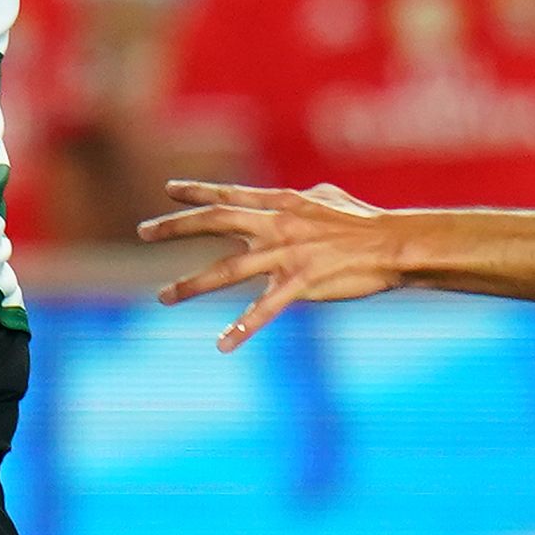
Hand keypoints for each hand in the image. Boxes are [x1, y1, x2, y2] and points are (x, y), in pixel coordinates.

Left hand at [140, 178, 402, 349]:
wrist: (392, 244)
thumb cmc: (363, 221)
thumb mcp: (326, 198)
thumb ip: (297, 198)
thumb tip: (284, 196)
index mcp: (280, 203)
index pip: (230, 193)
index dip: (197, 192)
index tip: (168, 191)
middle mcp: (275, 225)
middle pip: (215, 222)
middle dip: (175, 227)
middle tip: (142, 232)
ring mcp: (285, 255)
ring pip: (227, 270)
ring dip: (192, 284)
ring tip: (164, 297)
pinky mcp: (300, 284)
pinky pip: (264, 310)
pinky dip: (242, 328)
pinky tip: (222, 343)